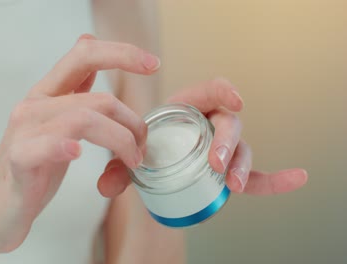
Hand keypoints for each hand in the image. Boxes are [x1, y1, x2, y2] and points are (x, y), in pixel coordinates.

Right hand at [0, 35, 158, 255]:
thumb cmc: (33, 171)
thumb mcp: (58, 124)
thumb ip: (74, 92)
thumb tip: (90, 50)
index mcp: (47, 95)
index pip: (84, 55)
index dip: (121, 54)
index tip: (153, 65)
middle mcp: (34, 105)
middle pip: (98, 98)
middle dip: (132, 123)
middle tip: (142, 149)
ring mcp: (24, 131)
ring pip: (82, 118)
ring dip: (118, 141)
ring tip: (130, 163)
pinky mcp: (18, 160)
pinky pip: (44, 145)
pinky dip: (63, 146)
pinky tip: (76, 153)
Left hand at [98, 78, 307, 196]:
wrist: (150, 156)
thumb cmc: (144, 144)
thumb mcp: (128, 153)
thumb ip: (117, 167)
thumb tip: (105, 187)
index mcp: (187, 107)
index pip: (211, 90)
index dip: (224, 90)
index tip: (235, 98)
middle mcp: (209, 123)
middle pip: (229, 123)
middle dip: (226, 141)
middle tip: (216, 162)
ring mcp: (221, 147)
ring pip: (242, 149)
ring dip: (241, 163)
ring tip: (233, 183)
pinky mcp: (227, 169)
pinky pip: (255, 174)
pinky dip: (274, 179)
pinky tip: (296, 179)